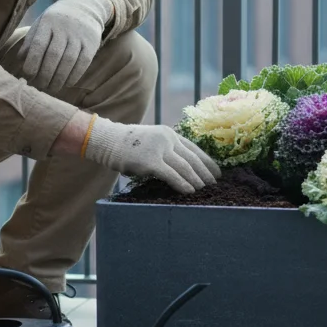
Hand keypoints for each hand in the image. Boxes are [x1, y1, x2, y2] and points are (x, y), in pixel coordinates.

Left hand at [20, 0, 112, 91]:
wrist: (84, 7)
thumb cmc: (56, 21)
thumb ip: (30, 42)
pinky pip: (83, 63)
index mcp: (48, 22)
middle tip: (41, 86)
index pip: (38, 44)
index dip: (33, 61)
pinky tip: (67, 83)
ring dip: (59, 78)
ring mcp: (79, 35)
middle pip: (54, 55)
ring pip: (68, 61)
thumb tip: (20, 62)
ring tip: (52, 88)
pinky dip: (74, 76)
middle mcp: (64, 28)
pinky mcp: (92, 43)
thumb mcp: (40, 25)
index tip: (28, 74)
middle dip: (46, 74)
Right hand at [81, 116, 221, 193]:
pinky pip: (171, 175)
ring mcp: (159, 149)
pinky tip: (189, 191)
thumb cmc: (128, 145)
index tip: (218, 173)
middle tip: (215, 186)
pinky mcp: (150, 161)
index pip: (195, 149)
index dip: (208, 162)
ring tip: (204, 191)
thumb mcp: (152, 141)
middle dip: (206, 173)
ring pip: (185, 167)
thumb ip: (166, 150)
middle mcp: (168, 139)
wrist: (108, 141)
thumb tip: (183, 168)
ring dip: (197, 181)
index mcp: (170, 134)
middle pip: (193, 159)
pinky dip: (182, 184)